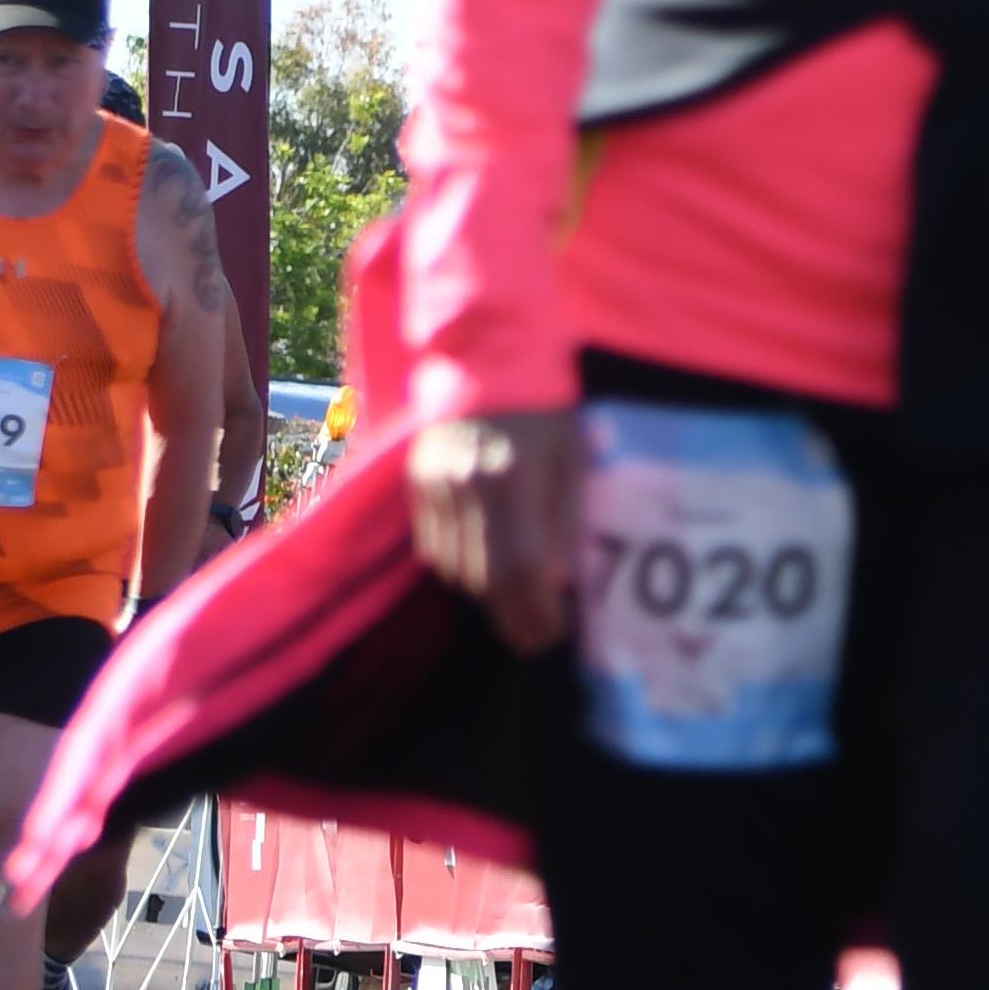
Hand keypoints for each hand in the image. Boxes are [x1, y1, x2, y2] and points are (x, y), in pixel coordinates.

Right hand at [408, 408, 584, 658]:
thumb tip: (559, 582)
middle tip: (537, 636)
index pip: (521, 569)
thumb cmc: (545, 407)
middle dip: (512, 617)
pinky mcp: (415, 484)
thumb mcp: (573, 457)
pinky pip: (432, 549)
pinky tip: (484, 569)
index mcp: (512, 477)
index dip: (535, 612)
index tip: (553, 634)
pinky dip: (459, 568)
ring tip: (516, 606)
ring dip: (486, 597)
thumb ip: (565, 520)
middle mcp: (465, 487)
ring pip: (454, 570)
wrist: (485, 353)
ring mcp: (433, 487)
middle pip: (483, 579)